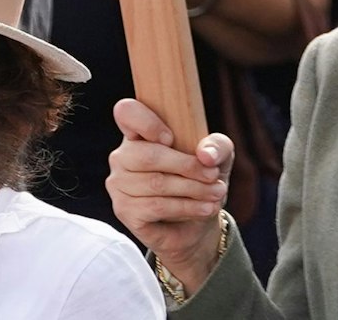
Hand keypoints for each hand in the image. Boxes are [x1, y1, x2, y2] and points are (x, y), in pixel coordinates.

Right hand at [107, 98, 232, 295]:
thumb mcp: (218, 159)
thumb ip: (217, 146)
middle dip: (187, 166)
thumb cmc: (200, 181)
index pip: (126, 112)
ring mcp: (119, 184)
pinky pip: (155, 206)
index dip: (145, 122)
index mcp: (139, 133)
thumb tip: (205, 155)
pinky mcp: (124, 211)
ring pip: (155, 183)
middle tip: (213, 176)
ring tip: (216, 194)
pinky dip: (186, 207)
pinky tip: (205, 208)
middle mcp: (122, 156)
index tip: (170, 138)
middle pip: (148, 155)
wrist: (197, 225)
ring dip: (193, 189)